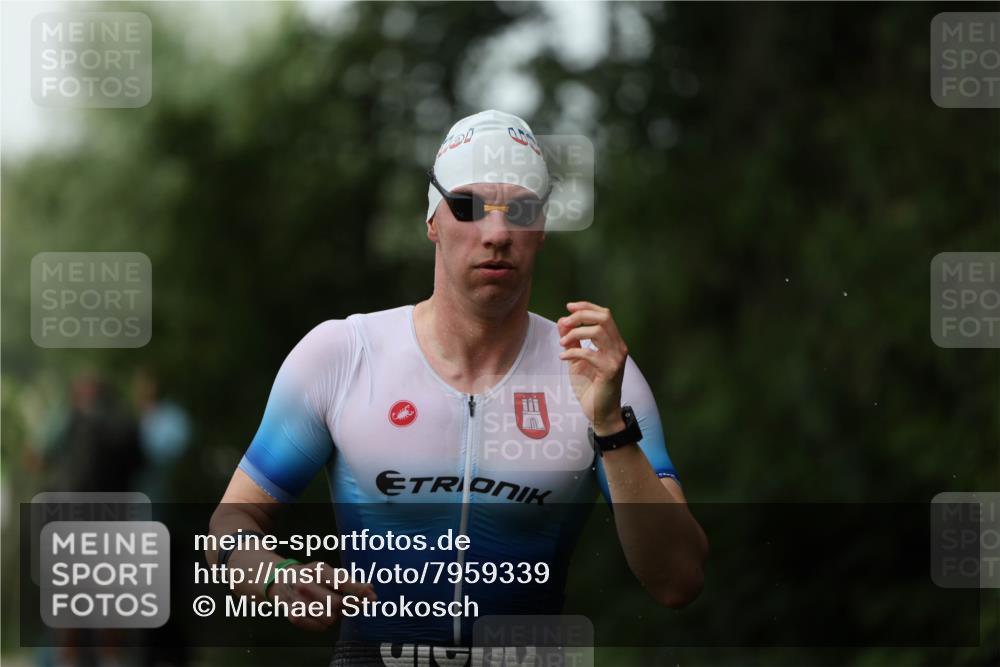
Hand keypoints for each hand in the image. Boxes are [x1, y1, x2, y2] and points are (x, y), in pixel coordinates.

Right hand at [271, 561, 375, 631]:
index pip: (341, 582)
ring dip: (337, 615)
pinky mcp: (294, 617)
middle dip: (350, 606)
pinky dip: (326, 623)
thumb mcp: (327, 571)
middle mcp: (306, 585)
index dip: (359, 590)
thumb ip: (348, 580)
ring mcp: (298, 602)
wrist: (280, 580)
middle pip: (338, 604)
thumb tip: (370, 589)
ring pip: (331, 619)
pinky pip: (321, 628)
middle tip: (356, 604)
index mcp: (317, 570)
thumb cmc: (311, 575)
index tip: (372, 595)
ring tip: (333, 606)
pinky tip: (322, 613)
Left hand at [557, 301, 627, 435]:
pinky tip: (562, 357)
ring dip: (575, 333)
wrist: (601, 413)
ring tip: (562, 343)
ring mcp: (616, 359)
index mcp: (614, 342)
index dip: (586, 306)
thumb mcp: (577, 360)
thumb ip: (572, 341)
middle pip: (603, 317)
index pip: (604, 314)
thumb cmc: (590, 387)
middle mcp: (619, 347)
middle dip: (581, 316)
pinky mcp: (609, 371)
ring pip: (598, 331)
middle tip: (564, 323)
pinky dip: (572, 352)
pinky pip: (589, 353)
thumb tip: (562, 321)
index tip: (569, 307)